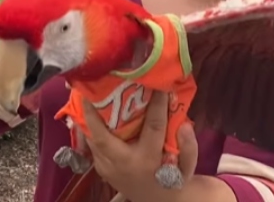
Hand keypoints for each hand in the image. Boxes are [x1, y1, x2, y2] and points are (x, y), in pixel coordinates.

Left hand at [82, 91, 198, 201]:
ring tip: (84, 93)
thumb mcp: (188, 166)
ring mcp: (109, 168)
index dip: (157, 103)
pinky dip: (88, 128)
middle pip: (104, 136)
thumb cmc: (174, 179)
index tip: (157, 83)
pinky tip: (87, 110)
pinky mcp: (102, 169)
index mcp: (148, 160)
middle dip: (94, 113)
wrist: (158, 201)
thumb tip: (184, 124)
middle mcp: (124, 163)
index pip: (153, 126)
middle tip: (91, 88)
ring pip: (93, 140)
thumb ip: (189, 146)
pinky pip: (92, 145)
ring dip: (87, 118)